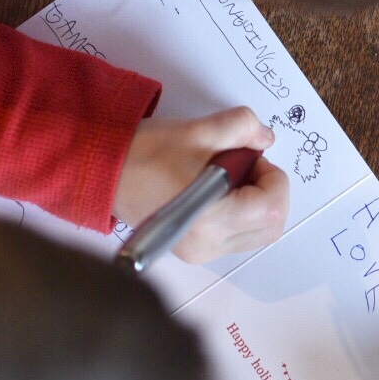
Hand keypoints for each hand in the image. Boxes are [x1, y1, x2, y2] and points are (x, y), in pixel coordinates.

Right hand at [113, 107, 289, 263]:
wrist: (105, 172)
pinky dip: (242, 214)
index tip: (252, 157)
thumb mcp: (197, 130)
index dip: (273, 177)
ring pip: (258, 234)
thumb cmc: (142, 154)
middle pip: (271, 227)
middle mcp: (206, 244)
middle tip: (245, 165)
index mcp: (209, 219)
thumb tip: (265, 137)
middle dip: (270, 191)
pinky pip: (237, 237)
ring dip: (257, 203)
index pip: (272, 208)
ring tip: (229, 177)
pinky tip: (218, 191)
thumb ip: (241, 127)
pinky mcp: (193, 249)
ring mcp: (199, 251)